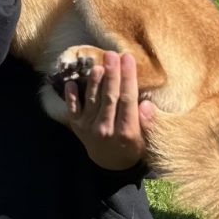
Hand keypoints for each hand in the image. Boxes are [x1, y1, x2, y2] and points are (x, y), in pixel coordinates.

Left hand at [64, 51, 156, 170]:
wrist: (109, 164)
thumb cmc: (132, 145)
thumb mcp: (146, 139)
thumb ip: (147, 122)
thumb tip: (146, 104)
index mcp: (126, 132)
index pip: (128, 100)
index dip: (128, 78)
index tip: (129, 58)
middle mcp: (106, 130)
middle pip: (109, 97)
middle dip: (112, 74)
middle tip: (112, 54)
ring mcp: (89, 128)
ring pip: (92, 100)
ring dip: (94, 81)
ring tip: (98, 64)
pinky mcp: (77, 126)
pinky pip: (73, 109)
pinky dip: (71, 96)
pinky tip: (71, 82)